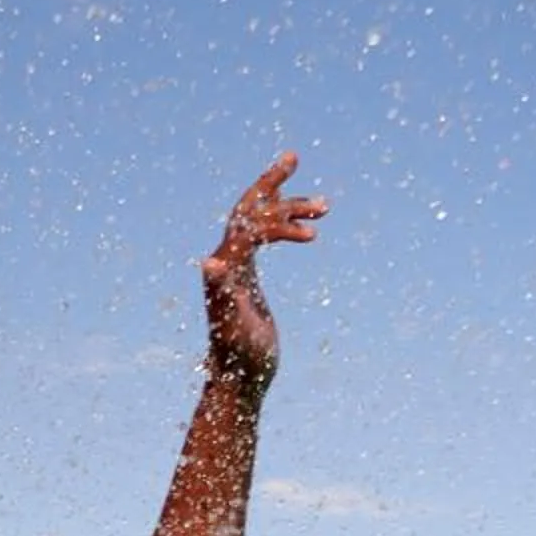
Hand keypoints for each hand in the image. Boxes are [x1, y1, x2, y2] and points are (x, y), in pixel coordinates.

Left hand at [203, 153, 326, 388]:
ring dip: (290, 208)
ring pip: (261, 223)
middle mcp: (228, 259)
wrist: (237, 380)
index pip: (249, 222)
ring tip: (325, 207)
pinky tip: (307, 233)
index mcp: (227, 264)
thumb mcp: (230, 323)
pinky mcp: (247, 279)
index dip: (280, 218)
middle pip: (248, 208)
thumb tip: (209, 262)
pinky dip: (285, 230)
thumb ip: (218, 291)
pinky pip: (264, 241)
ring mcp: (238, 268)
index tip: (314, 228)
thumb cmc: (237, 357)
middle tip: (294, 155)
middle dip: (272, 181)